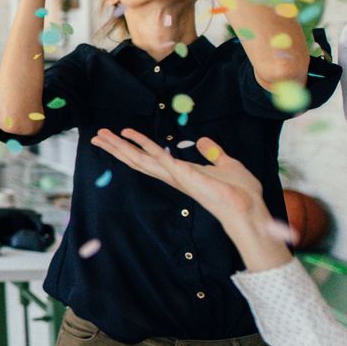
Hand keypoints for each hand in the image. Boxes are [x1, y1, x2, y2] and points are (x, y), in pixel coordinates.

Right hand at [90, 129, 267, 228]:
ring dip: (121, 147)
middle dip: (116, 148)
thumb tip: (203, 140)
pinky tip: (131, 136)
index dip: (132, 148)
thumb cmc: (241, 193)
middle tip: (97, 136)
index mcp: (179, 173)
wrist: (249, 209)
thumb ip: (213, 153)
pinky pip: (161, 159)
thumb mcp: (227, 165)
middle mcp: (172, 176)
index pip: (149, 159)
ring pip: (141, 160)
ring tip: (102, 136)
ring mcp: (176, 176)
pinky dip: (146, 146)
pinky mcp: (185, 176)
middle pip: (137, 160)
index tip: (118, 135)